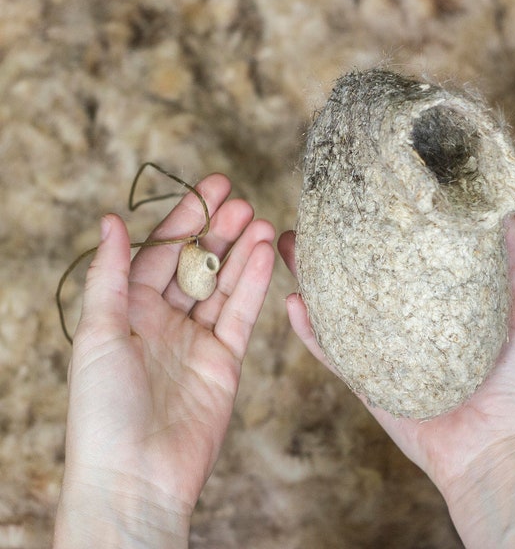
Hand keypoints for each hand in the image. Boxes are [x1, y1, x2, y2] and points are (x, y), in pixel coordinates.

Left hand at [55, 174, 274, 547]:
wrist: (136, 478)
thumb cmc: (103, 408)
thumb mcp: (99, 333)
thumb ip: (109, 274)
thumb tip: (112, 219)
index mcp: (128, 310)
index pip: (161, 251)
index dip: (186, 218)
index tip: (213, 188)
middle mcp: (163, 320)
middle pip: (196, 264)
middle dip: (218, 231)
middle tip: (242, 200)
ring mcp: (196, 339)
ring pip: (223, 285)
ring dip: (241, 253)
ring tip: (261, 221)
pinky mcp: (225, 359)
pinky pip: (241, 313)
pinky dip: (253, 283)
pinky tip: (264, 254)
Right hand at [279, 217, 514, 546]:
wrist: (498, 453)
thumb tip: (508, 214)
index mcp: (433, 306)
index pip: (397, 262)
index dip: (375, 233)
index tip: (358, 202)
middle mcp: (401, 325)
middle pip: (357, 282)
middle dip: (328, 252)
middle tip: (305, 224)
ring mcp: (380, 353)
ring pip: (335, 312)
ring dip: (308, 281)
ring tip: (289, 250)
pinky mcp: (366, 382)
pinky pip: (331, 354)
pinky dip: (310, 332)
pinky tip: (294, 304)